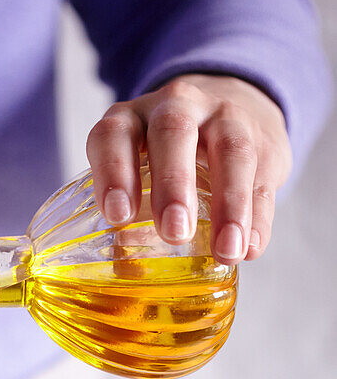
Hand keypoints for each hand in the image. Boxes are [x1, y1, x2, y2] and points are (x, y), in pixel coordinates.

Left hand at [86, 73, 291, 262]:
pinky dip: (258, 216)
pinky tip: (251, 248)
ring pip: (232, 152)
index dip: (112, 173)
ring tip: (226, 251)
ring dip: (229, 205)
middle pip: (174, 132)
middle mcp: (177, 106)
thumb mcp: (141, 170)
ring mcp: (225, 117)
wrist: (234, 108)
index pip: (114, 135)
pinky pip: (263, 177)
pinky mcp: (265, 140)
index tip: (118, 217)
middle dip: (174, 184)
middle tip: (174, 233)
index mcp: (133, 118)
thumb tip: (127, 271)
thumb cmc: (170, 155)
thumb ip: (134, 214)